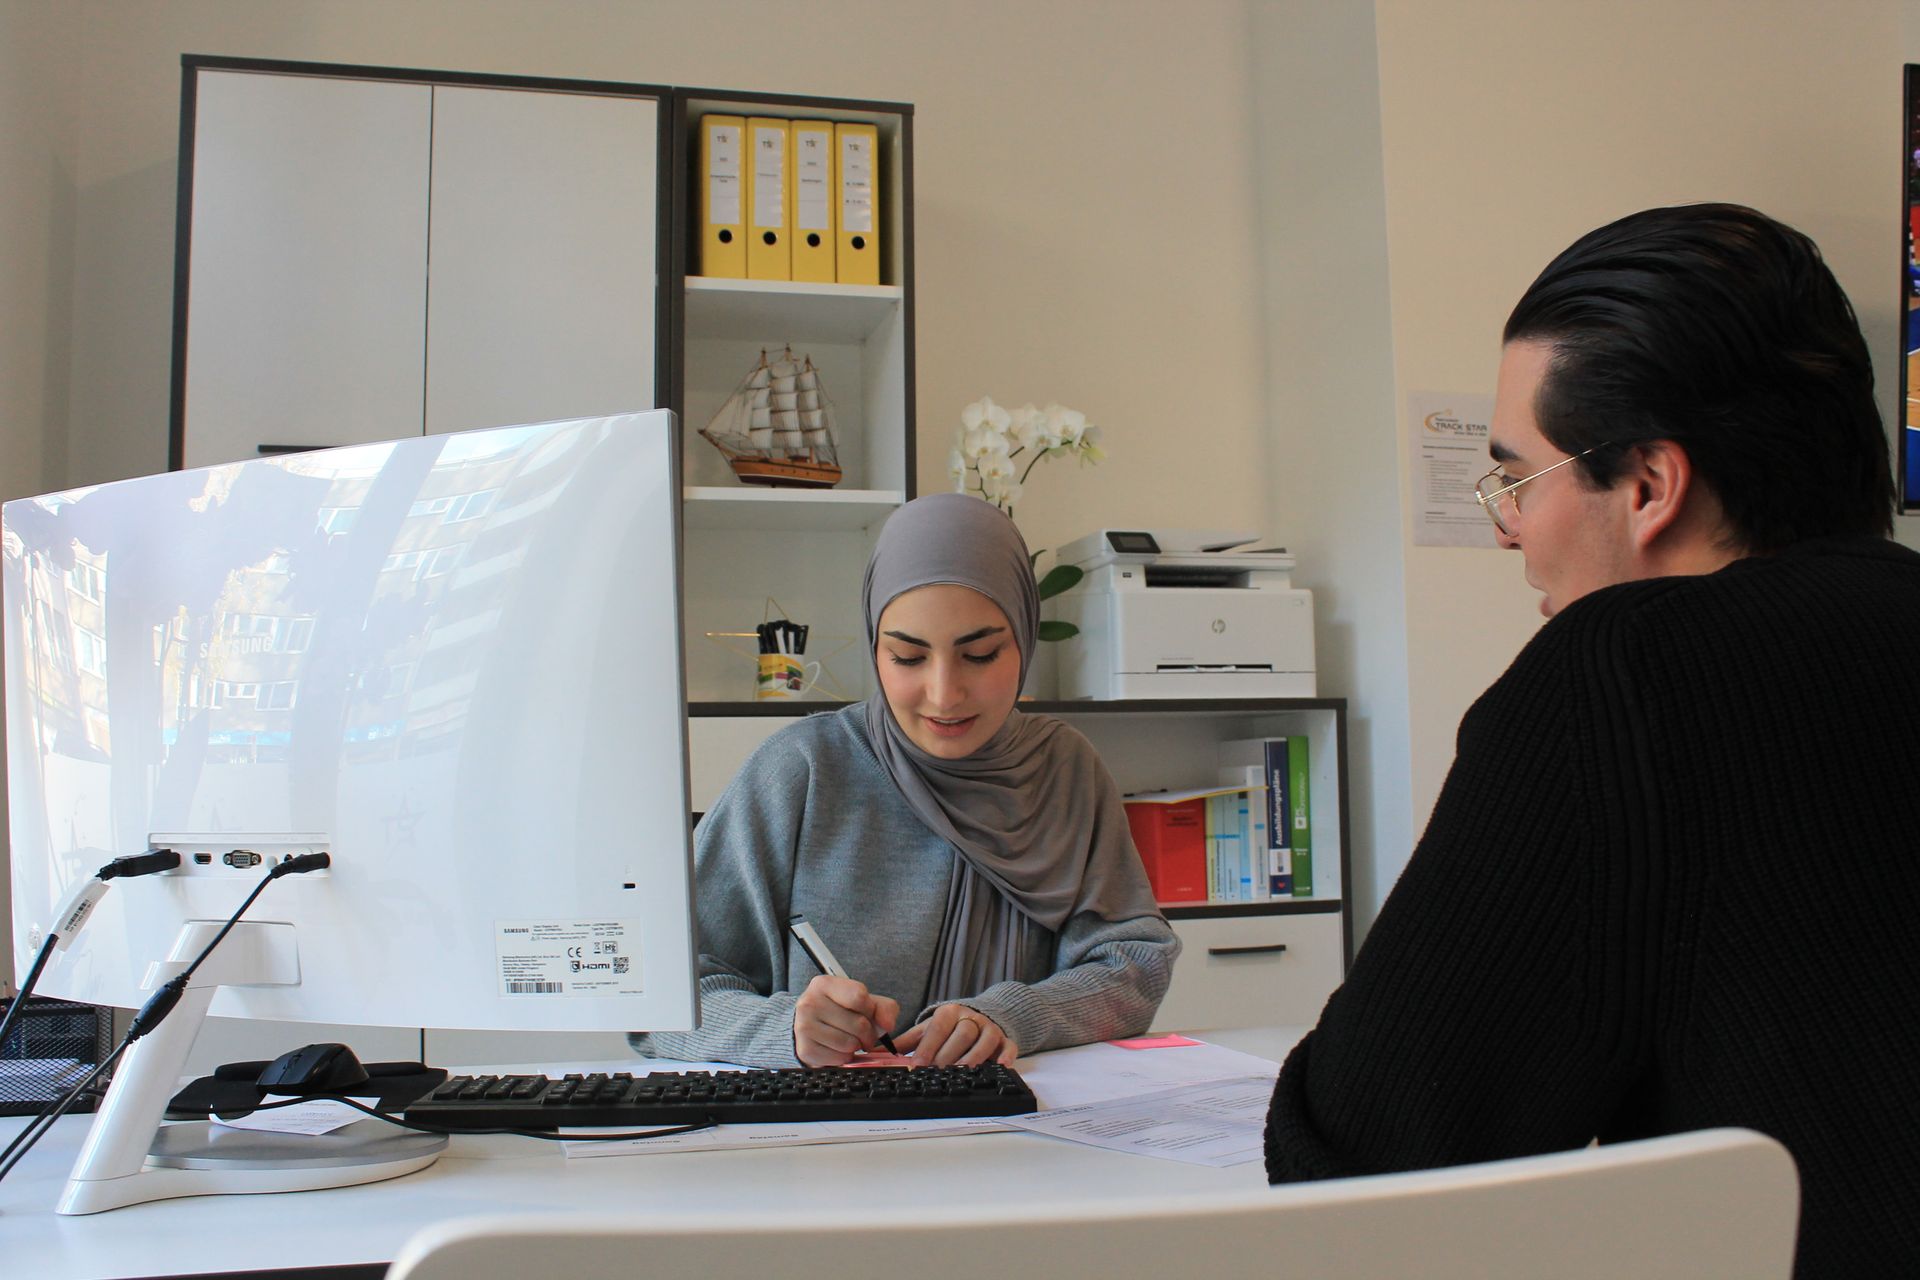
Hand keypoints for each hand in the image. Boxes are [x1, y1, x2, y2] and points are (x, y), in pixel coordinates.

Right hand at [793, 974, 899, 1066]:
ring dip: (856, 1046)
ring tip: (849, 1040)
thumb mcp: (862, 1002)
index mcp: (824, 984)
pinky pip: (839, 1058)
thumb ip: (884, 1008)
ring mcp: (804, 1026)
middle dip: (868, 1033)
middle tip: (863, 1034)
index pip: (859, 996)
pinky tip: (838, 1049)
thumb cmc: (839, 1012)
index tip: (867, 1013)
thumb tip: (888, 1025)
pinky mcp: (805, 1049)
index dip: (870, 1009)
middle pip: (858, 1023)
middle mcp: (810, 1002)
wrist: (810, 1026)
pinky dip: (845, 1057)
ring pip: (849, 1043)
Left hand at [893, 1004, 1017, 1066]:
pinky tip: (1000, 1066)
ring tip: (961, 1072)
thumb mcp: (926, 1030)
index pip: (938, 1028)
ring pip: (983, 1040)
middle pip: (960, 1035)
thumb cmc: (948, 1028)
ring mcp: (988, 1028)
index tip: (918, 1065)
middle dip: (948, 1055)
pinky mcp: (1004, 1039)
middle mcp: (970, 1018)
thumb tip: (875, 1052)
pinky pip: (1008, 1045)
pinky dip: (1005, 1055)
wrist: (978, 1016)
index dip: (928, 1047)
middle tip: (937, 1073)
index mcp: (949, 1013)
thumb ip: (904, 1042)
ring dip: (973, 1056)